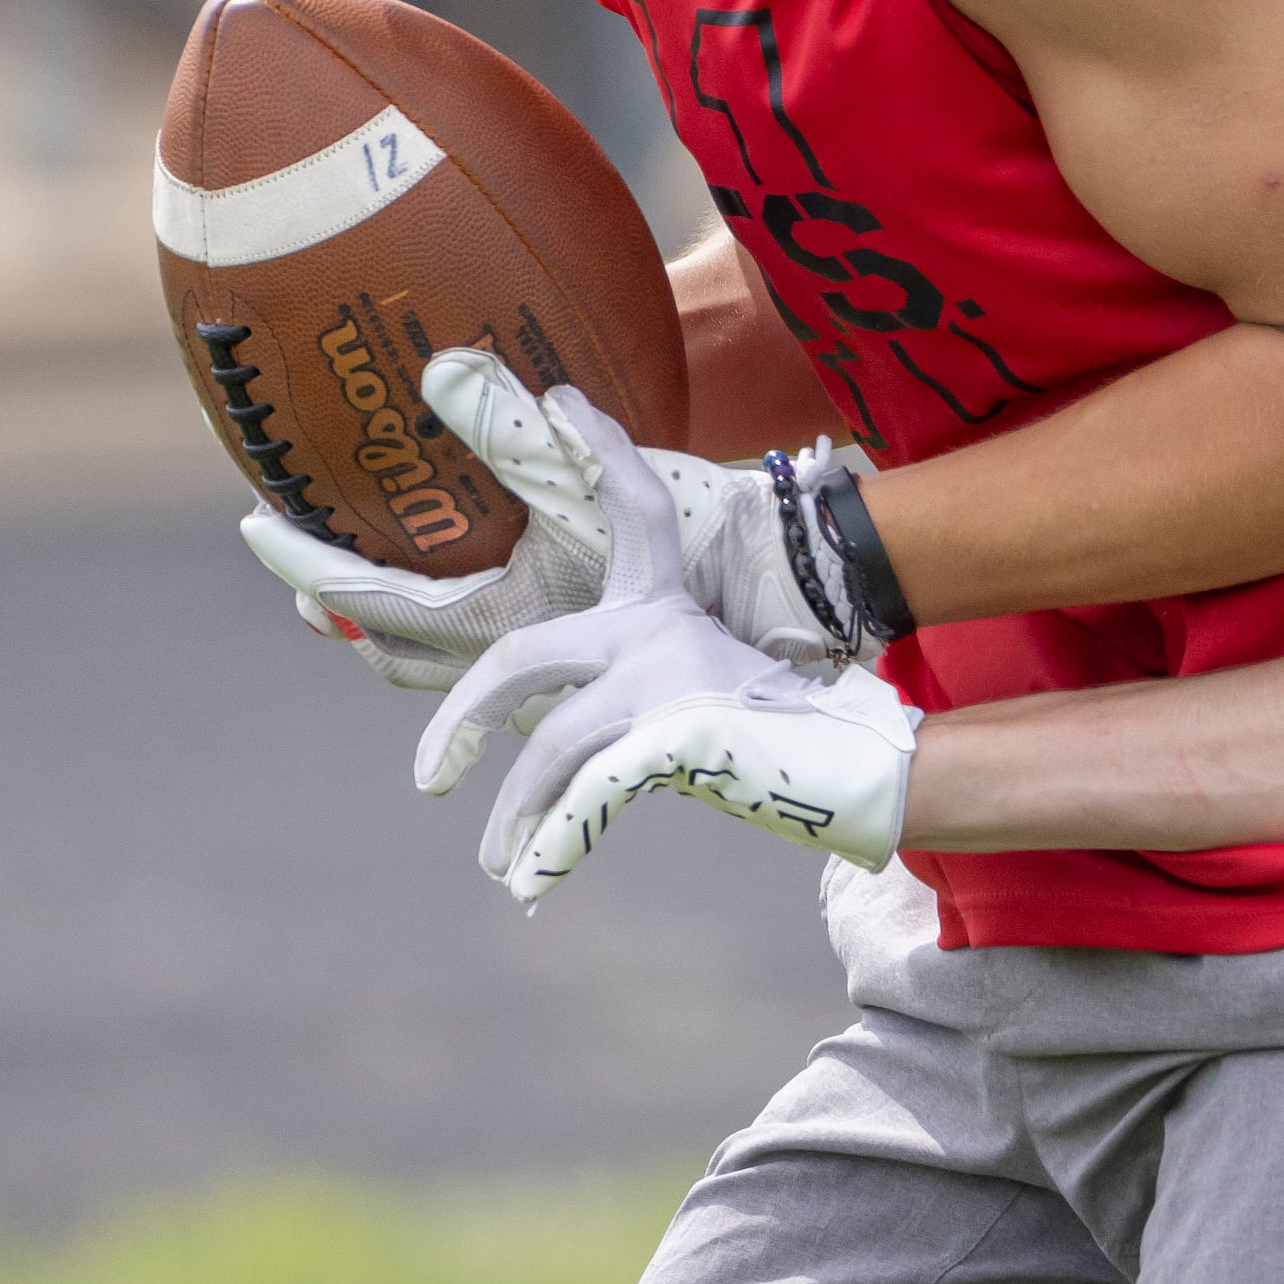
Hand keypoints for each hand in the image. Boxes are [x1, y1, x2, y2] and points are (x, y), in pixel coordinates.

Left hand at [241, 351, 833, 688]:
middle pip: (404, 656)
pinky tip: (506, 713)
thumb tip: (446, 366)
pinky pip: (533, 734)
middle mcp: (523, 678)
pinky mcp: (616, 741)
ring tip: (390, 647)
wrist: (805, 633)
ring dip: (409, 667)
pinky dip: (497, 720)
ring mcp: (565, 716)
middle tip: (317, 594)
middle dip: (356, 625)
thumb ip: (527, 438)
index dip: (305, 560)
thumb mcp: (613, 495)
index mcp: (503, 620)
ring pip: (459, 696)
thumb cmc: (711, 554)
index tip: (255, 526)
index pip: (371, 595)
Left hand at [421, 394, 920, 902]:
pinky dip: (556, 844)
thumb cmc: (769, 734)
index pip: (635, 510)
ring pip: (555, 742)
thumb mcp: (692, 692)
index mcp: (663, 610)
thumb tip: (540, 752)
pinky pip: (590, 794)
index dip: (605, 451)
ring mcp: (669, 680)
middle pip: (528, 654)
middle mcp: (659, 632)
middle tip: (429, 776)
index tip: (562, 398)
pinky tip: (531, 885)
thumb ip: (621, 696)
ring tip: (499, 864)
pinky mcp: (677, 733)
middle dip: (464, 716)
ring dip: (517, 813)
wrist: (854, 769)